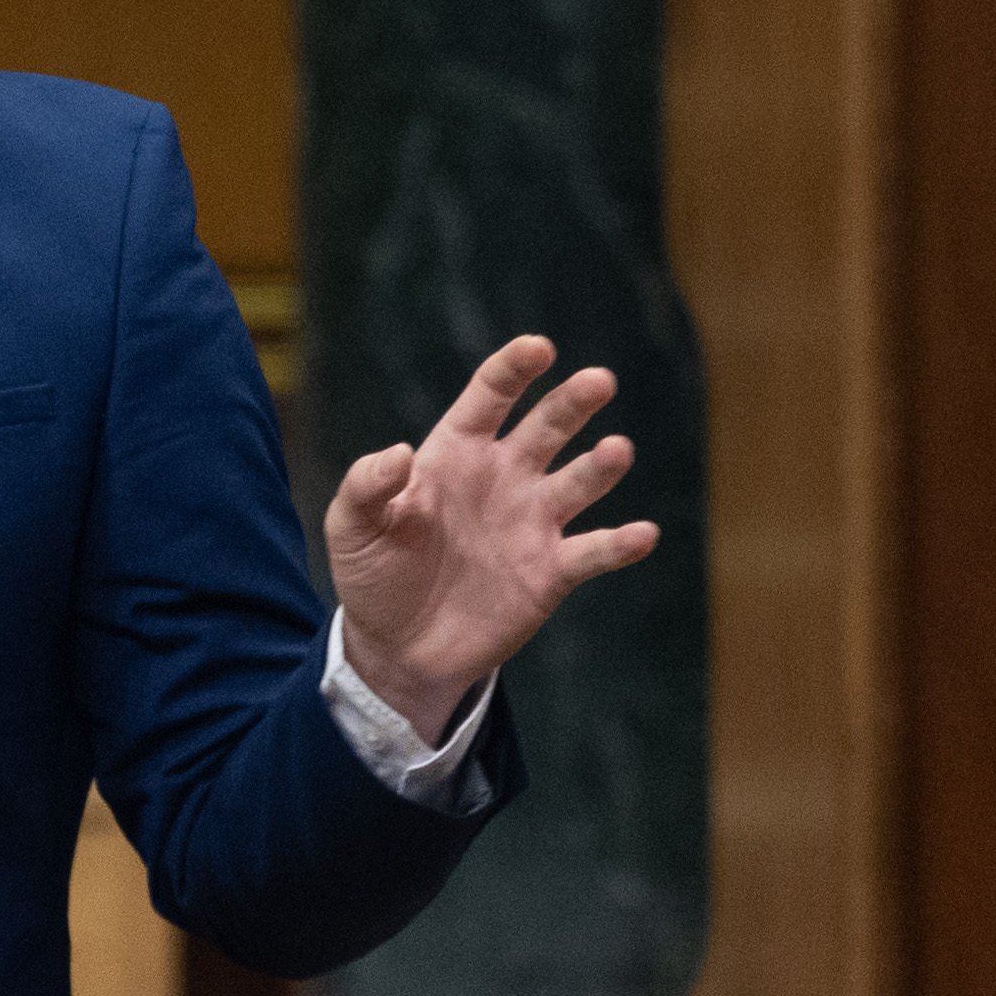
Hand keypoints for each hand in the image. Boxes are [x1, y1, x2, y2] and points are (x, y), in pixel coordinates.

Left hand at [324, 333, 659, 738]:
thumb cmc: (373, 574)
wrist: (398, 647)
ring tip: (617, 450)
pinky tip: (643, 534)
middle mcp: (504, 477)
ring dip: (601, 466)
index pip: (490, 397)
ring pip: (579, 482)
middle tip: (599, 381)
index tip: (538, 349)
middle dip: (573, 402)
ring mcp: (533, 522)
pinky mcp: (552, 572)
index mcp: (457, 452)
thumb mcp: (352, 527)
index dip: (514, 370)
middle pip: (547, 427)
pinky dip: (621, 544)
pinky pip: (594, 551)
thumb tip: (398, 453)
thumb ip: (367, 486)